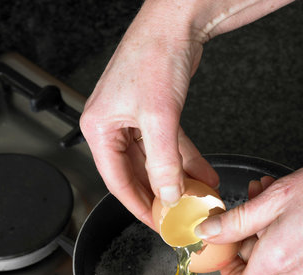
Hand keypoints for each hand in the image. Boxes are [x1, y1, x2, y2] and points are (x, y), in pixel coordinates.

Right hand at [80, 0, 296, 226]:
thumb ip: (163, 162)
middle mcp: (113, 125)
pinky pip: (169, 146)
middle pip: (136, 173)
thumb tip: (168, 194)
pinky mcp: (155, 112)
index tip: (157, 223)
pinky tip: (202, 174)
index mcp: (100, 127)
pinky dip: (186, 160)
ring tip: (197, 197)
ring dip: (178, 179)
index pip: (116, 181)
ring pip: (155, 161)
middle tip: (177, 214)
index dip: (138, 206)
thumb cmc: (155, 56)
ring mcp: (135, 118)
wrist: (177, 22)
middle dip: (161, 195)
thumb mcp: (159, 117)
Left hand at [196, 145, 302, 274]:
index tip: (226, 245)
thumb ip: (237, 220)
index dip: (229, 268)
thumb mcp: (276, 197)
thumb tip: (208, 232)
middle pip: (260, 267)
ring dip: (269, 227)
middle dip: (250, 233)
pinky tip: (296, 203)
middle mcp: (300, 272)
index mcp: (280, 259)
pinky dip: (290, 231)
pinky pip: (301, 252)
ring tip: (273, 192)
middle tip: (252, 199)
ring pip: (280, 256)